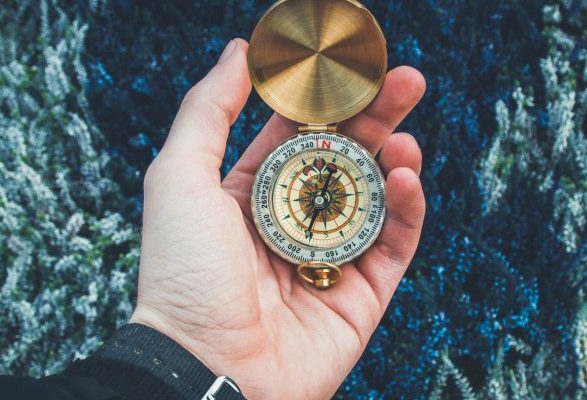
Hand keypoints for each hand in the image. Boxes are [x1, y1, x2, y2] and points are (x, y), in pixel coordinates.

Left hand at [130, 39, 425, 399]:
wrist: (205, 367)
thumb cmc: (183, 273)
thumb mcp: (180, 177)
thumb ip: (208, 111)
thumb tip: (238, 52)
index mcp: (252, 195)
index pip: (299, 136)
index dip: (326, 100)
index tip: (352, 68)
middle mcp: (294, 223)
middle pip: (346, 160)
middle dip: (377, 118)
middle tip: (406, 80)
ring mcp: (331, 258)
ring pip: (375, 199)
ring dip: (395, 160)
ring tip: (405, 133)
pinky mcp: (362, 295)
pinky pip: (393, 246)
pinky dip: (406, 210)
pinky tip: (405, 177)